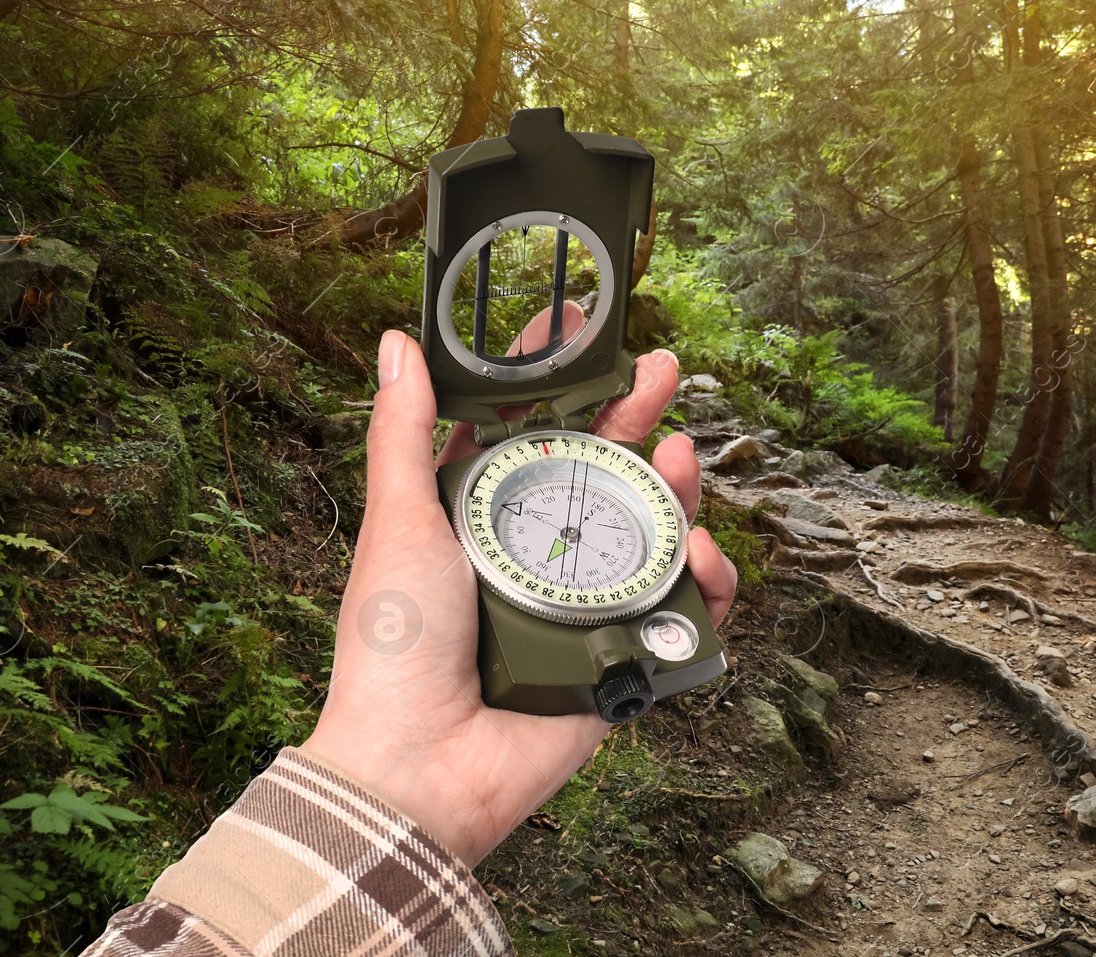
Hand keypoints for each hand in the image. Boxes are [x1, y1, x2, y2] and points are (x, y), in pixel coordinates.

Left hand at [302, 319, 736, 866]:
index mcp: (478, 516)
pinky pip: (682, 609)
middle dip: (635, 415)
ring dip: (675, 487)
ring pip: (649, 529)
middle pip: (600, 468)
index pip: (527, 428)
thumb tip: (399, 342)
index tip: (581, 326)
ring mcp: (583, 603)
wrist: (420, 769)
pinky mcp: (622, 656)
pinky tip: (698, 554)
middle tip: (662, 370)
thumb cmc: (393, 646)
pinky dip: (703, 580)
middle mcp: (535, 552)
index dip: (557, 377)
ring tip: (681, 456)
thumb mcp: (398, 522)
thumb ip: (402, 433)